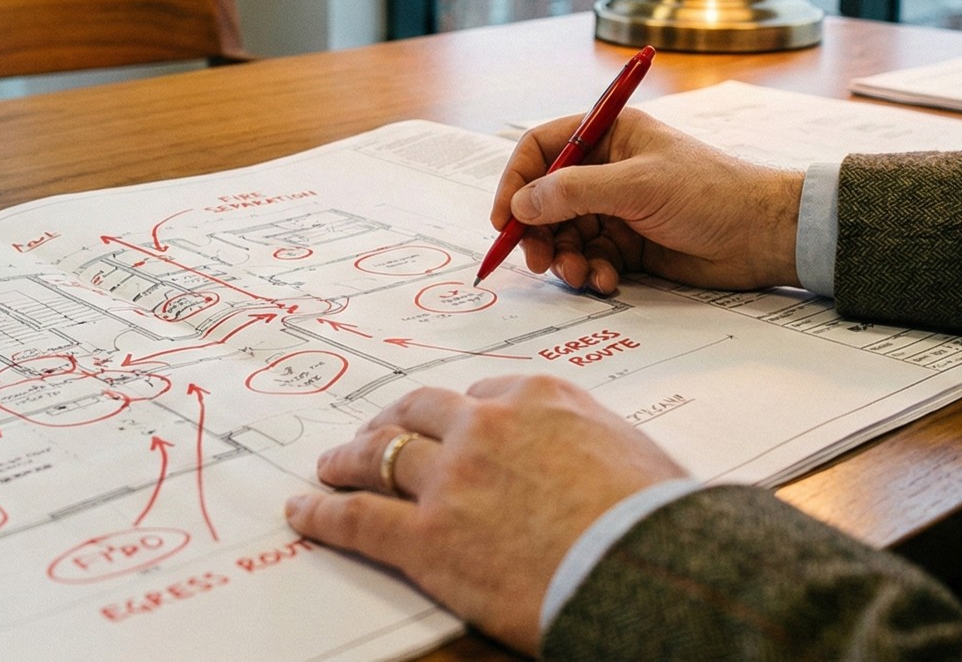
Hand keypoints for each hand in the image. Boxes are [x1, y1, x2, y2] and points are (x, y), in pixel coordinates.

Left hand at [284, 376, 686, 653]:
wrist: (646, 567)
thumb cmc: (658, 520)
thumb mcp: (634, 453)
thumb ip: (595, 444)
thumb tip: (596, 461)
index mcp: (540, 397)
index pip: (485, 395)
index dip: (461, 413)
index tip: (450, 423)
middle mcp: (486, 425)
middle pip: (419, 411)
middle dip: (392, 420)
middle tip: (375, 432)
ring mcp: (451, 477)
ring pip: (379, 455)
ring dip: (348, 458)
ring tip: (329, 466)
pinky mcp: (426, 536)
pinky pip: (358, 518)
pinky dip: (322, 513)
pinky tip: (303, 512)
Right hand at [493, 109, 803, 294]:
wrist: (763, 236)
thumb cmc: (710, 193)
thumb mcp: (638, 185)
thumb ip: (574, 193)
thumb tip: (521, 204)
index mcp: (609, 134)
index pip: (541, 148)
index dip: (517, 181)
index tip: (504, 219)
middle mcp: (607, 168)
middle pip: (547, 198)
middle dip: (539, 231)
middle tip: (539, 260)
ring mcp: (618, 207)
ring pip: (566, 234)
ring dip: (565, 257)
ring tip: (579, 275)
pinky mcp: (630, 244)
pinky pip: (591, 258)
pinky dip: (591, 272)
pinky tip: (607, 282)